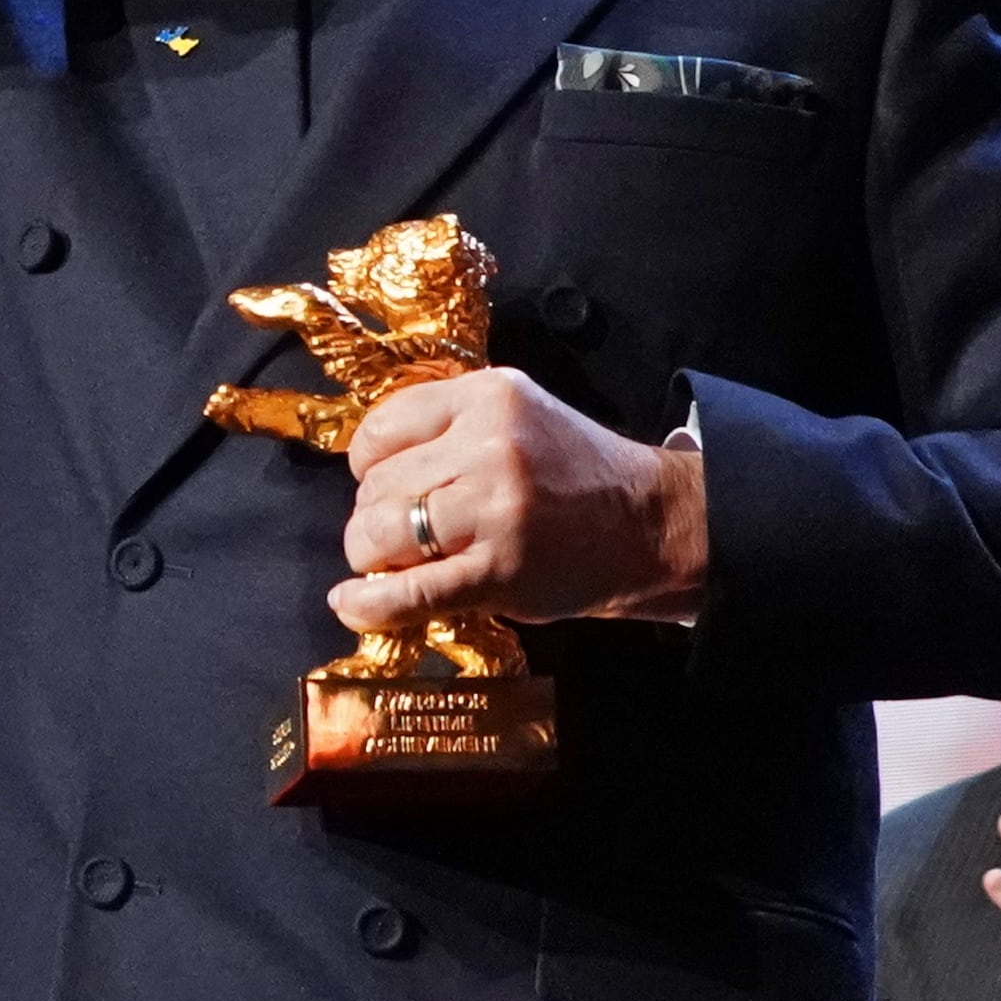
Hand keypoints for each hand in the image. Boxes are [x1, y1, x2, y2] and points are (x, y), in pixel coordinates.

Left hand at [327, 370, 708, 632]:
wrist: (648, 523)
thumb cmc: (572, 473)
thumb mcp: (515, 416)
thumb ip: (446, 426)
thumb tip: (361, 469)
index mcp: (489, 396)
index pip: (381, 428)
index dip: (370, 464)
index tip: (389, 483)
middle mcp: (489, 445)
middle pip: (375, 485)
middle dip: (374, 514)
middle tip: (408, 531)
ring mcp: (495, 510)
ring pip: (378, 533)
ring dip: (372, 557)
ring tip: (399, 562)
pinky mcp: (499, 571)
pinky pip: (408, 592)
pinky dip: (369, 604)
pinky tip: (351, 604)